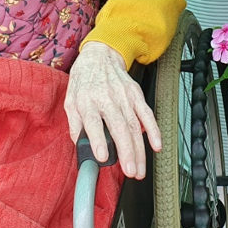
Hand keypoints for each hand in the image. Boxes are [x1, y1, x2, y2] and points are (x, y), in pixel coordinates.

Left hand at [65, 41, 161, 178]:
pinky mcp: (136, 95)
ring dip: (140, 150)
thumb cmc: (84, 81)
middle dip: (127, 152)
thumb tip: (80, 146)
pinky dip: (154, 130)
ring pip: (134, 125)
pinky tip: (156, 145)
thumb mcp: (70, 100)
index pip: (93, 122)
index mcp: (87, 100)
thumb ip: (75, 124)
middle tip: (130, 171)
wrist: (100, 55)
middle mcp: (106, 98)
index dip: (98, 140)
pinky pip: (146, 114)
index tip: (102, 157)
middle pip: (119, 127)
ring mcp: (123, 96)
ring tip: (139, 169)